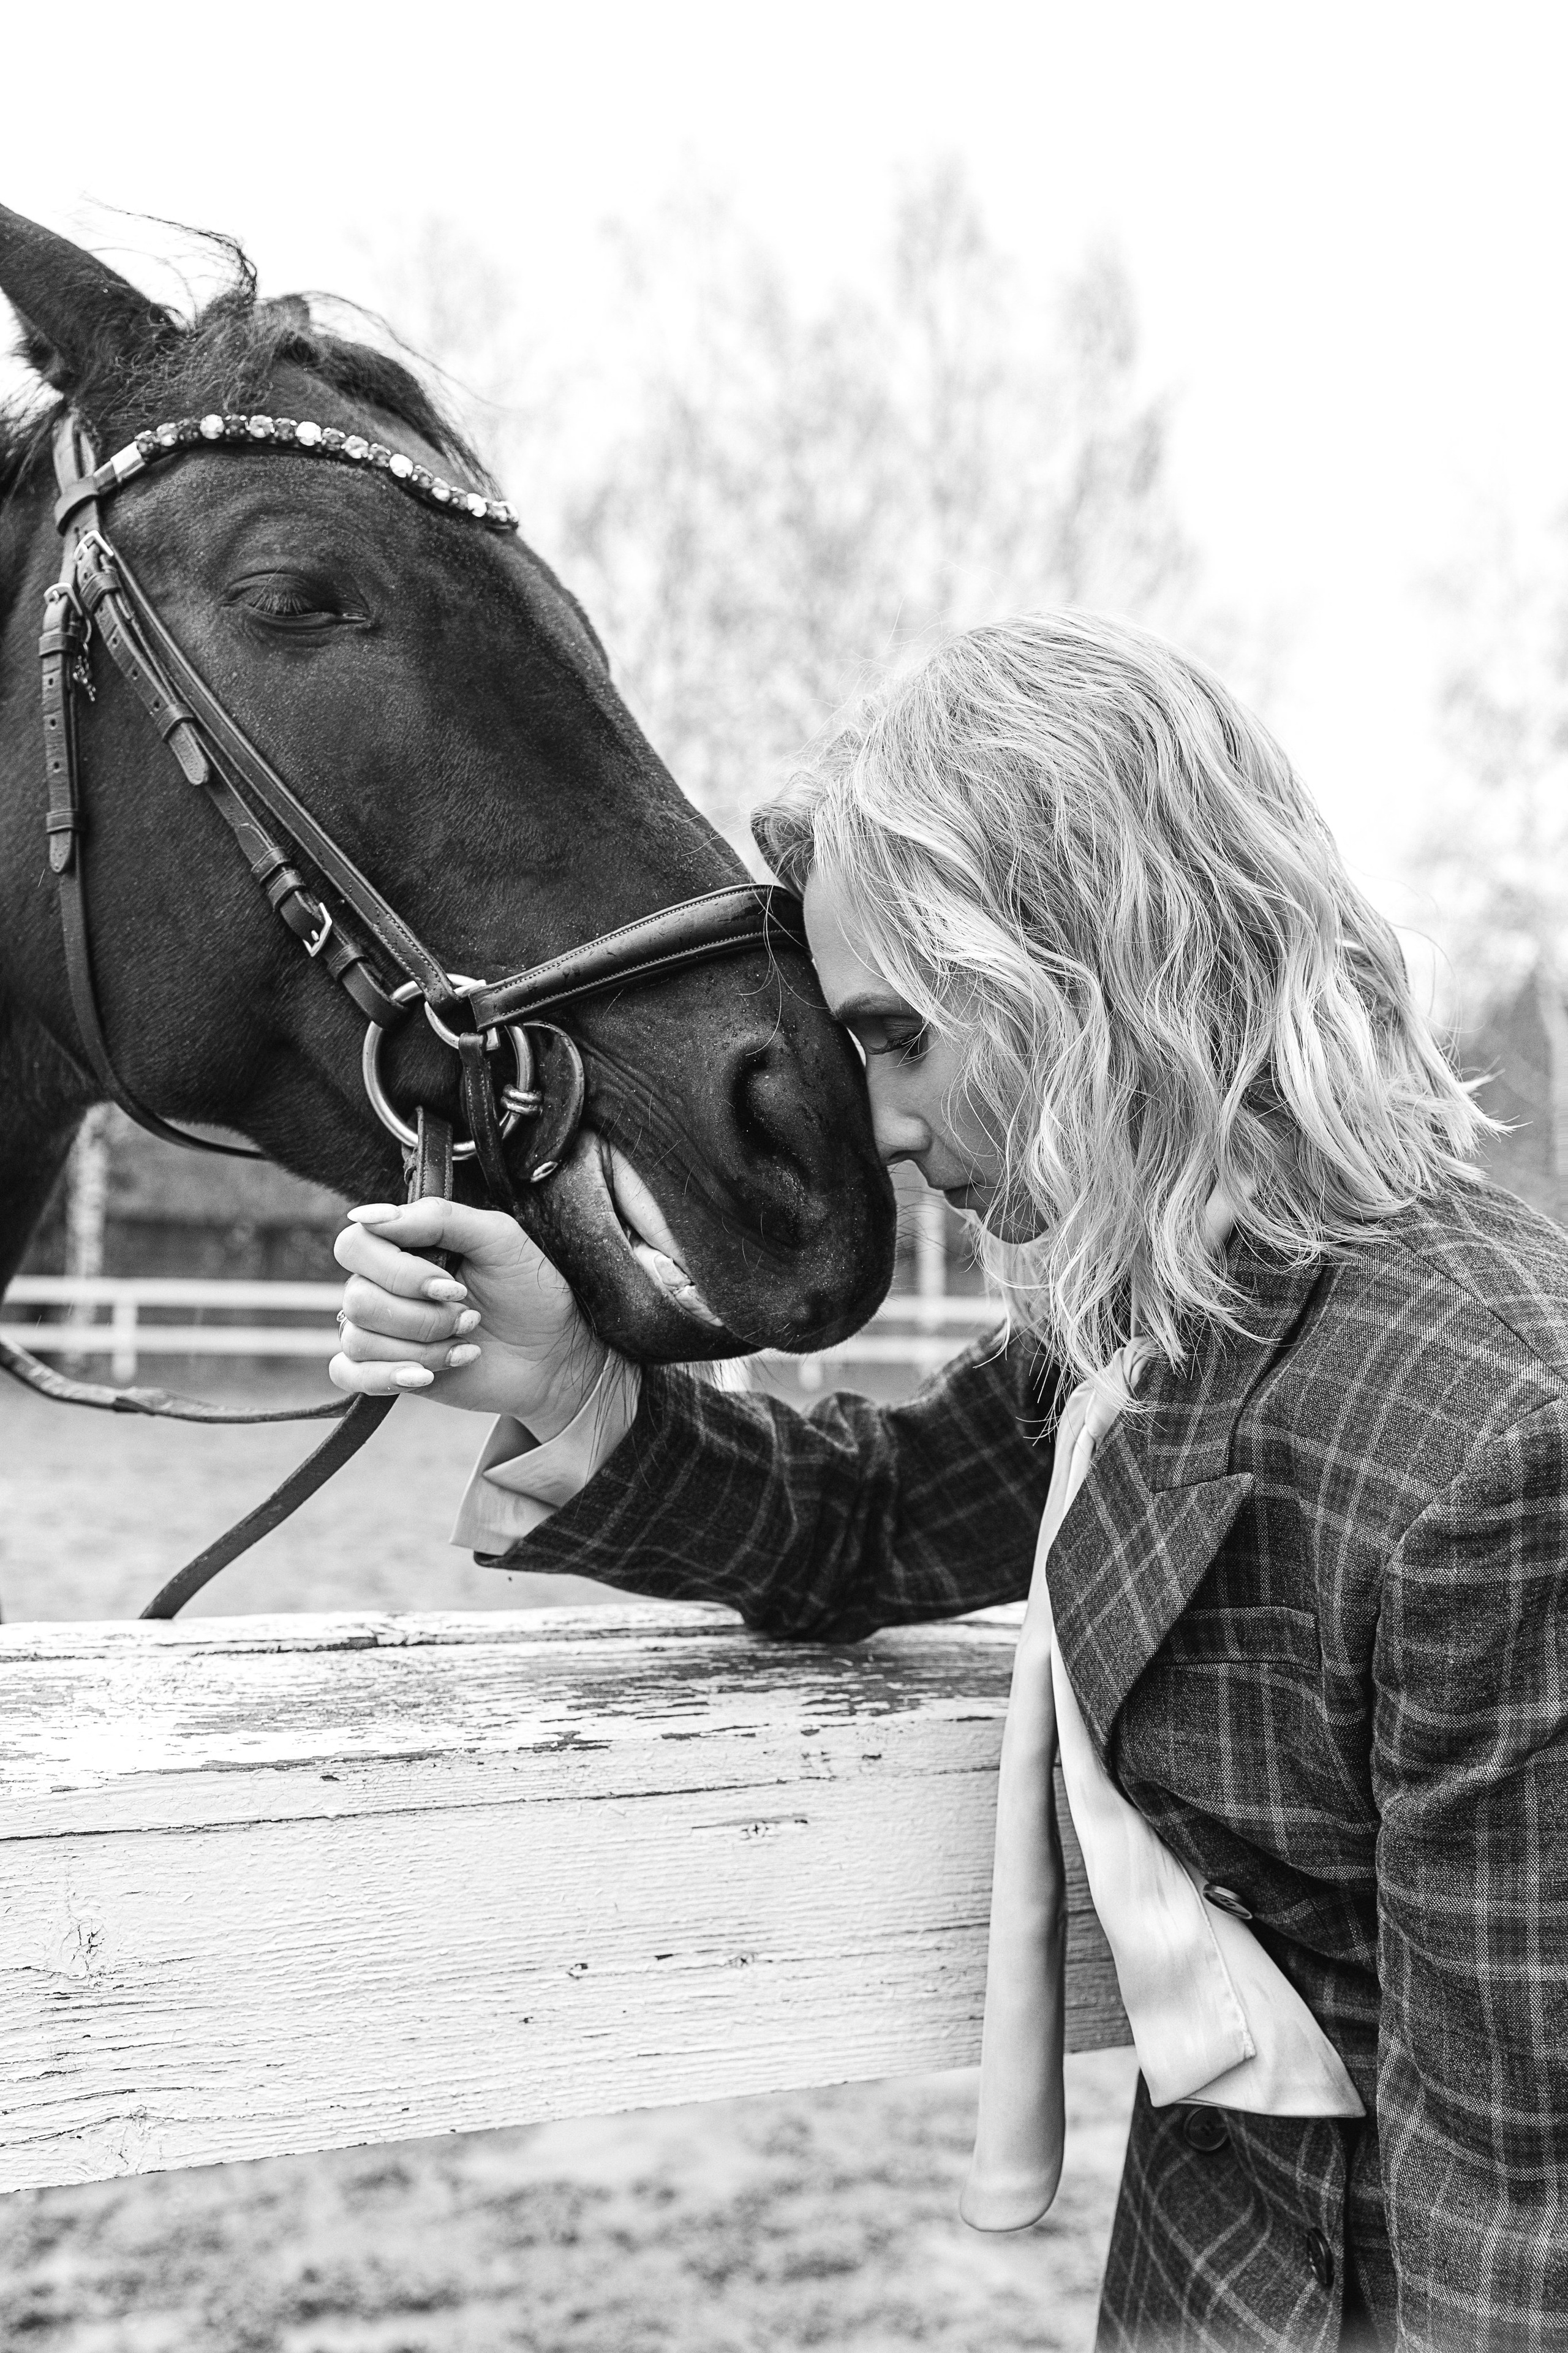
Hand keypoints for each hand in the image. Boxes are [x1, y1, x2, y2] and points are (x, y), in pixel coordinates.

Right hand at [330, 1198, 608, 1435]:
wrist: (553, 1354)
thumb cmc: (529, 1289)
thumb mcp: (497, 1237)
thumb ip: (436, 1217)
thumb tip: (365, 1217)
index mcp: (403, 1244)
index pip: (354, 1245)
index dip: (397, 1271)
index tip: (451, 1286)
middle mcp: (382, 1284)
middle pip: (357, 1298)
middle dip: (421, 1316)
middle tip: (469, 1317)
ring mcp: (380, 1329)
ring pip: (359, 1338)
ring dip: (422, 1347)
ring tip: (465, 1342)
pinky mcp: (383, 1371)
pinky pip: (348, 1373)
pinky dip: (387, 1376)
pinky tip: (428, 1375)